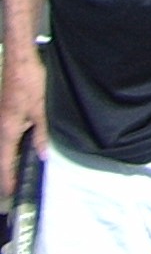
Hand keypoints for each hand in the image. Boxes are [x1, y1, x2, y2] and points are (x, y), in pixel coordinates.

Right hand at [0, 53, 44, 199]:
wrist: (20, 60)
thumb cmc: (29, 82)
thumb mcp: (41, 109)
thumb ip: (42, 134)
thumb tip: (43, 155)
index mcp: (6, 131)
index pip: (4, 163)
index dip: (8, 180)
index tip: (12, 193)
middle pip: (3, 156)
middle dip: (9, 171)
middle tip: (18, 185)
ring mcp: (1, 120)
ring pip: (5, 145)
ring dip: (12, 157)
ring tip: (23, 169)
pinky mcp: (5, 112)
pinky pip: (8, 134)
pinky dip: (14, 144)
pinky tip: (25, 144)